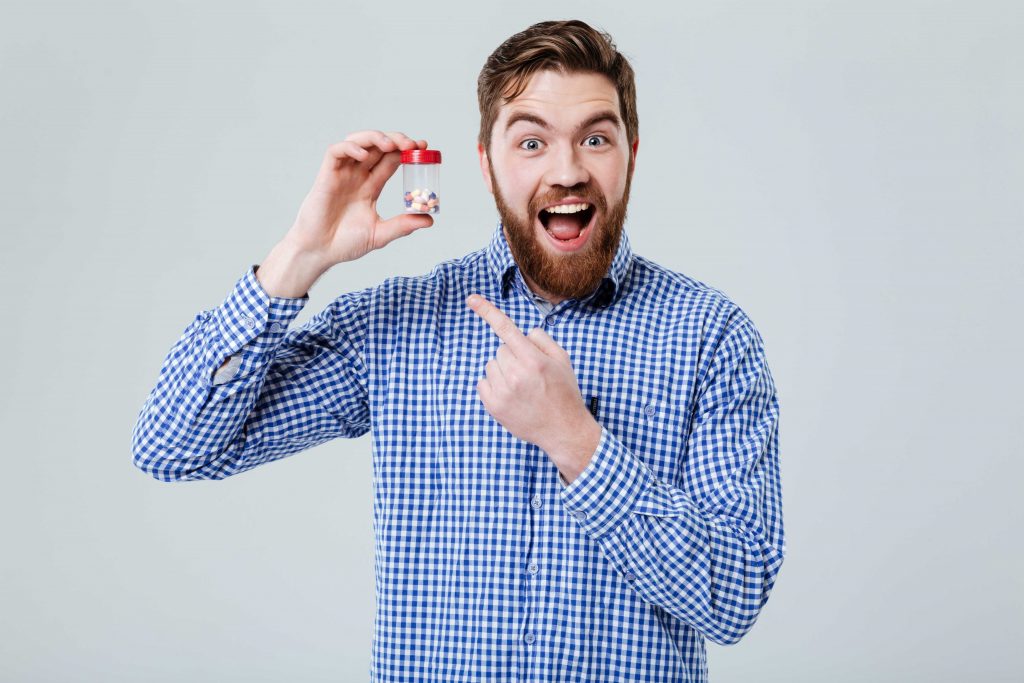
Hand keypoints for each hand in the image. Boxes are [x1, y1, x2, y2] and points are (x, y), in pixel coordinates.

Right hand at [283, 130, 433, 266]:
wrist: (320, 252)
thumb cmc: (345, 243)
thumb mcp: (380, 234)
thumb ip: (403, 225)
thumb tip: (429, 219)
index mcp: (370, 186)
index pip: (391, 160)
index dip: (406, 151)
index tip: (424, 147)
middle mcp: (357, 176)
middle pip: (378, 147)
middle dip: (396, 140)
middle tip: (413, 144)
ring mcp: (342, 174)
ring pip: (358, 142)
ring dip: (375, 138)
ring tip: (391, 145)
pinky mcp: (326, 176)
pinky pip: (336, 152)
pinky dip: (350, 148)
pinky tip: (364, 155)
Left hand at [466, 294, 600, 471]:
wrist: (563, 430)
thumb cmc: (564, 393)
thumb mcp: (562, 361)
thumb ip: (542, 340)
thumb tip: (523, 332)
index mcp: (533, 360)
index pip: (506, 329)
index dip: (487, 311)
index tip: (471, 299)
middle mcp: (515, 375)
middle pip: (501, 349)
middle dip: (513, 355)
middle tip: (529, 373)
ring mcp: (502, 392)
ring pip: (491, 365)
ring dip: (503, 370)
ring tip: (521, 386)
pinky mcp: (493, 406)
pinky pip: (483, 383)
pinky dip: (494, 385)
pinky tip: (511, 395)